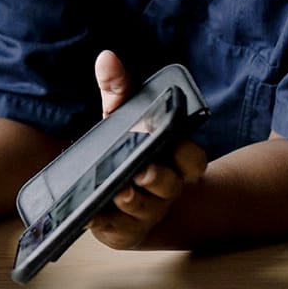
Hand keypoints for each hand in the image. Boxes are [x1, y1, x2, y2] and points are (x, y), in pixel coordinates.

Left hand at [89, 50, 207, 249]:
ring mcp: (146, 212)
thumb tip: (106, 57)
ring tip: (119, 191)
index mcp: (173, 162)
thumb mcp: (122, 118)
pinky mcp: (124, 231)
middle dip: (158, 178)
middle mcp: (164, 189)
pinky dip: (105, 221)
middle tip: (142, 170)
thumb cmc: (125, 150)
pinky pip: (117, 229)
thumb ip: (119, 89)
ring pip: (146, 210)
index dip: (187, 152)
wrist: (117, 200)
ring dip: (133, 201)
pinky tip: (92, 213)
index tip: (172, 139)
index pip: (195, 160)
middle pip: (170, 185)